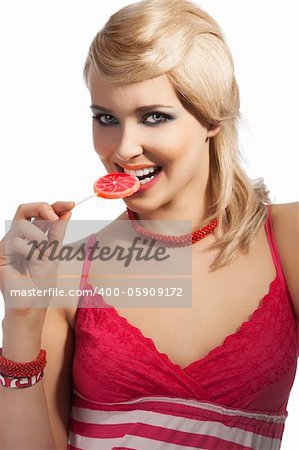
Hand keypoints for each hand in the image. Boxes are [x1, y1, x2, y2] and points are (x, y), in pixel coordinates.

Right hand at [0, 201, 74, 316]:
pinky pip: (15, 241)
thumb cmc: (42, 282)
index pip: (40, 214)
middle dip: (42, 207)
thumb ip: (57, 232)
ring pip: (22, 224)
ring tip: (43, 254)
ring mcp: (8, 244)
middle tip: (55, 215)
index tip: (71, 204)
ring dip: (38, 237)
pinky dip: (29, 250)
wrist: (32, 303)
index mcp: (33, 235)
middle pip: (25, 209)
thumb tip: (67, 211)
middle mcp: (19, 237)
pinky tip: (31, 261)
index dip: (55, 206)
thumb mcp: (54, 253)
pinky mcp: (0, 253)